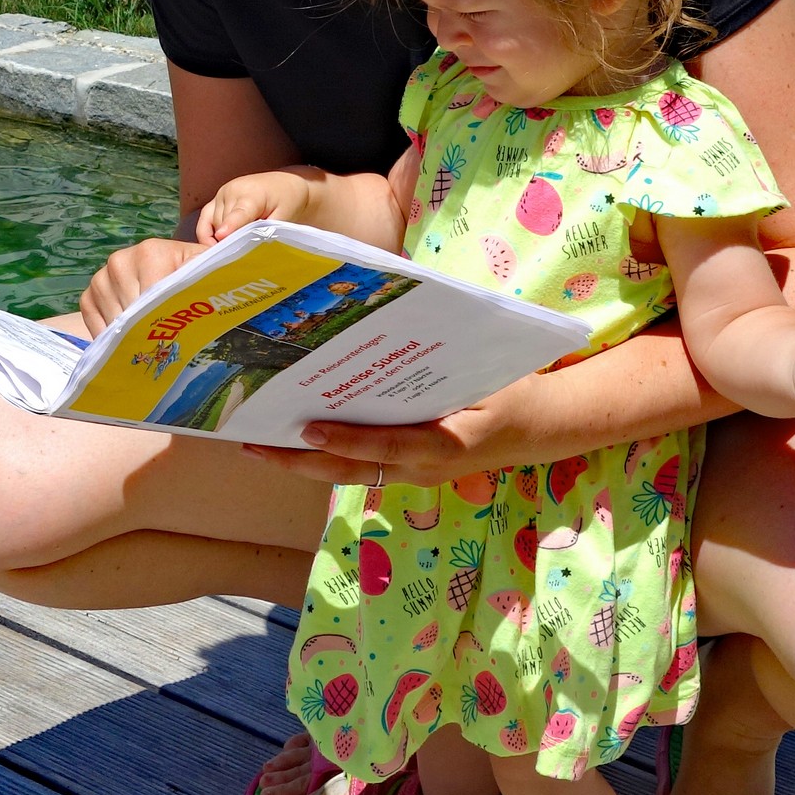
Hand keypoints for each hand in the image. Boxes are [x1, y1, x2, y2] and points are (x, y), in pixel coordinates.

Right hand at [79, 236, 204, 333]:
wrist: (170, 265)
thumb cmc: (190, 272)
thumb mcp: (205, 269)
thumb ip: (206, 273)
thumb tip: (208, 284)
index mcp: (149, 252)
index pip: (152, 298)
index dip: (164, 323)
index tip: (175, 338)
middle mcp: (120, 261)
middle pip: (131, 313)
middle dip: (147, 331)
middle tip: (163, 343)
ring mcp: (101, 278)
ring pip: (113, 322)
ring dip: (129, 336)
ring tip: (147, 341)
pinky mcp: (89, 294)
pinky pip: (93, 322)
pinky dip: (108, 336)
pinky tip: (125, 341)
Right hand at [196, 171, 314, 244]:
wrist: (284, 185)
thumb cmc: (287, 201)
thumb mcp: (283, 217)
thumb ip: (265, 231)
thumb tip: (250, 248)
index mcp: (252, 195)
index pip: (239, 214)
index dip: (230, 227)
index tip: (221, 236)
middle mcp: (232, 191)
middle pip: (224, 226)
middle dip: (230, 242)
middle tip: (242, 257)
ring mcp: (221, 194)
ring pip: (213, 226)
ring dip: (221, 239)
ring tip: (235, 249)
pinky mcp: (216, 199)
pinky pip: (204, 220)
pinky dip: (206, 234)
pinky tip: (215, 246)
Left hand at [243, 371, 545, 487]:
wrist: (539, 427)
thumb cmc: (509, 388)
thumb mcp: (483, 369)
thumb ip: (439, 356)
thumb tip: (394, 319)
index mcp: (446, 442)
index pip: (386, 446)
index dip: (346, 441)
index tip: (306, 430)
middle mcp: (424, 468)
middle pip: (354, 471)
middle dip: (300, 461)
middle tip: (254, 446)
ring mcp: (415, 476)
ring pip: (351, 476)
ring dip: (304, 464)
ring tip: (260, 446)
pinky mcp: (409, 473)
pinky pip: (362, 470)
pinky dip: (328, 457)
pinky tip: (297, 441)